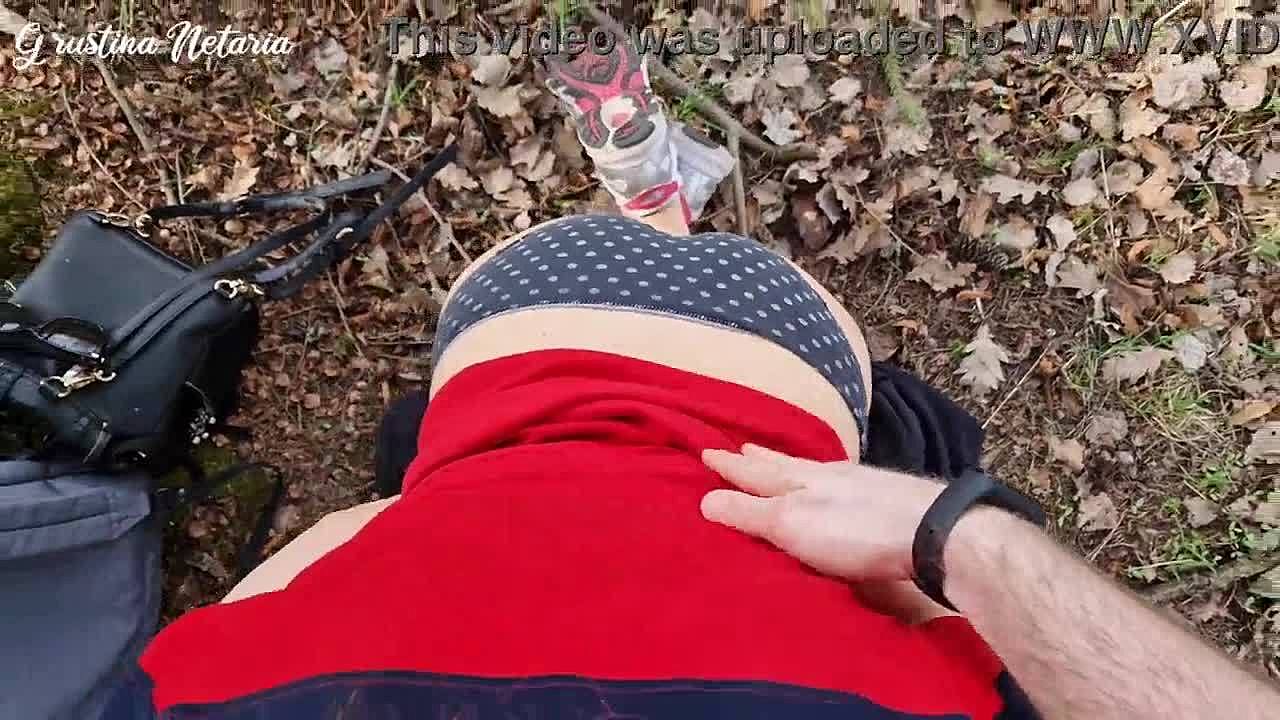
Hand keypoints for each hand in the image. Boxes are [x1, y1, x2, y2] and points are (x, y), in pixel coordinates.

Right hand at [700, 444, 944, 584]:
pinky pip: (840, 482)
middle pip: (784, 464)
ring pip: (813, 471)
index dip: (730, 466)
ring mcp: (858, 484)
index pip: (755, 472)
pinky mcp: (885, 498)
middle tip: (741, 446)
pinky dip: (823, 481)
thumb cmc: (857, 530)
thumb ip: (751, 513)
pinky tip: (834, 485)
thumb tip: (706, 499)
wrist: (933, 529)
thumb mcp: (792, 525)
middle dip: (759, 459)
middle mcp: (826, 475)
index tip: (707, 453)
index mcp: (799, 481)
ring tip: (778, 460)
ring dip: (790, 466)